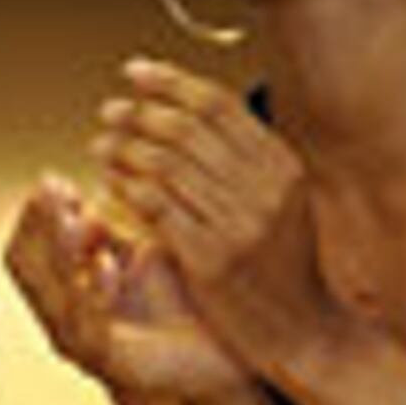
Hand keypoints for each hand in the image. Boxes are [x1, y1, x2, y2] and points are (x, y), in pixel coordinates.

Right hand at [3, 174, 244, 400]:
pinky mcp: (113, 368)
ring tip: (76, 220)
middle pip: (23, 268)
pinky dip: (92, 296)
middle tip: (55, 191)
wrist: (228, 353)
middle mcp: (64, 318)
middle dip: (38, 225)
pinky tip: (108, 264)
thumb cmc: (183, 303)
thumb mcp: (141, 255)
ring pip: (49, 298)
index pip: (25, 247)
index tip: (54, 179)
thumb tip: (78, 196)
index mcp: (66, 290)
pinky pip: (87, 331)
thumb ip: (106, 233)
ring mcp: (83, 346)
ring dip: (60, 254)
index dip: (35, 212)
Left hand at [91, 59, 354, 384]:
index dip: (170, 82)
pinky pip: (155, 207)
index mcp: (282, 167)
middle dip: (140, 113)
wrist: (303, 332)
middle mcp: (264, 190)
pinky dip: (126, 187)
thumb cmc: (285, 266)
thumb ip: (248, 159)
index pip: (218, 105)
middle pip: (187, 130)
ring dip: (125, 148)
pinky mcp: (211, 260)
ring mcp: (238, 226)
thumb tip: (192, 108)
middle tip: (110, 110)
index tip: (135, 73)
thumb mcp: (284, 201)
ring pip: (166, 164)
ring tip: (102, 144)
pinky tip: (110, 181)